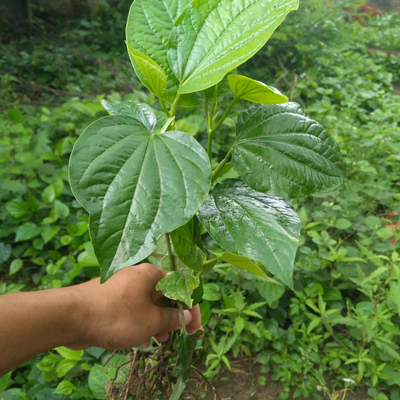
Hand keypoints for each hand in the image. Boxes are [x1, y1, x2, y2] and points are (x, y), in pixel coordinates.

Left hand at [68, 263, 202, 349]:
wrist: (71, 316)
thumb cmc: (117, 315)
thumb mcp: (151, 321)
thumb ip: (172, 318)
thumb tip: (186, 316)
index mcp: (151, 274)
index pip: (181, 286)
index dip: (192, 307)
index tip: (195, 327)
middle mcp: (138, 276)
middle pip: (164, 295)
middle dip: (174, 316)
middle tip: (180, 335)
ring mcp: (123, 287)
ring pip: (148, 304)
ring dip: (157, 322)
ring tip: (161, 341)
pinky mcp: (111, 299)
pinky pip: (132, 309)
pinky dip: (140, 322)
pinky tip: (140, 340)